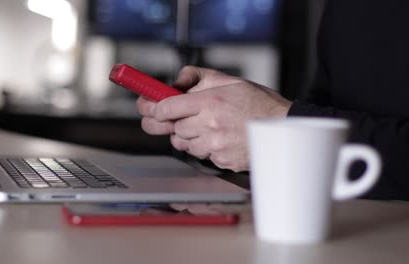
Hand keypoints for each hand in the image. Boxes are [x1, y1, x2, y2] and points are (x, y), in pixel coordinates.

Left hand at [137, 66, 291, 171]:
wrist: (283, 130)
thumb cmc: (258, 104)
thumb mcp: (229, 80)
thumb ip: (198, 77)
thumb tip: (175, 82)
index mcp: (211, 102)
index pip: (167, 107)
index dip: (154, 107)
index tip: (148, 107)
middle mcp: (210, 125)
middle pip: (173, 128)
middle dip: (174, 123)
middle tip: (181, 117)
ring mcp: (215, 146)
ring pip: (184, 144)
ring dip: (189, 136)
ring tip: (209, 127)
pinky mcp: (220, 161)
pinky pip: (200, 155)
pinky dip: (204, 148)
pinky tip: (220, 138)